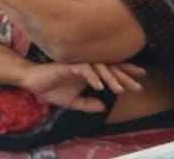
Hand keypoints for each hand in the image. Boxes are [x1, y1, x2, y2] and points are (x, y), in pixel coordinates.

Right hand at [16, 62, 144, 112]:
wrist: (32, 83)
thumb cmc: (51, 89)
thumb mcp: (72, 102)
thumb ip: (87, 104)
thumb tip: (103, 107)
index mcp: (89, 73)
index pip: (110, 70)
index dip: (126, 72)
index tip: (141, 77)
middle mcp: (86, 67)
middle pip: (110, 67)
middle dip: (125, 76)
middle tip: (138, 86)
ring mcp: (77, 65)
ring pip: (99, 67)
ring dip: (110, 78)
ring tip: (119, 89)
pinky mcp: (67, 66)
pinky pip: (84, 69)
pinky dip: (92, 77)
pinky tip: (99, 86)